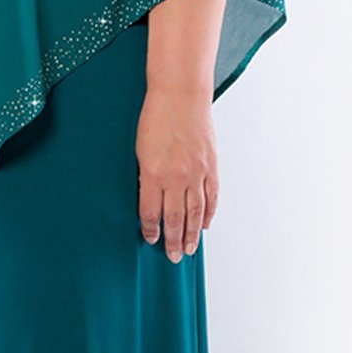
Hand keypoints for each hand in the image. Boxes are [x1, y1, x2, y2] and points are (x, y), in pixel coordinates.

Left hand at [134, 88, 218, 262]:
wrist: (180, 96)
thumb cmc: (156, 116)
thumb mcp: (140, 148)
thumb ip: (146, 175)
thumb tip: (149, 197)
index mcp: (153, 173)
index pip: (151, 212)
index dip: (151, 229)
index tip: (150, 239)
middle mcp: (176, 177)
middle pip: (174, 218)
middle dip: (172, 240)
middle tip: (172, 257)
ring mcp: (196, 173)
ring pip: (194, 213)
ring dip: (191, 234)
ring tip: (188, 250)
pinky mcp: (210, 167)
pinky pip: (211, 197)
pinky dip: (208, 213)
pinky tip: (204, 225)